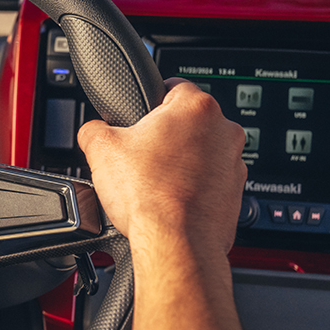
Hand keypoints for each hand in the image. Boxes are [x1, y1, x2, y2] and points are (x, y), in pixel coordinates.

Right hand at [76, 78, 245, 267]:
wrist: (176, 243)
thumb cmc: (149, 196)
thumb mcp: (101, 149)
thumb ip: (93, 127)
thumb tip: (93, 129)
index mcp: (196, 107)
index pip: (172, 86)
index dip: (149, 102)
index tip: (140, 117)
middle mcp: (224, 131)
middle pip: (188, 122)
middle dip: (165, 135)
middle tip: (141, 155)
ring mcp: (234, 163)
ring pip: (202, 151)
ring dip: (182, 161)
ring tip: (155, 181)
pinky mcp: (235, 192)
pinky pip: (211, 180)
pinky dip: (193, 186)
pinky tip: (170, 199)